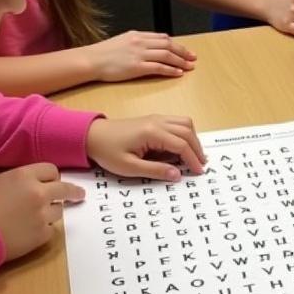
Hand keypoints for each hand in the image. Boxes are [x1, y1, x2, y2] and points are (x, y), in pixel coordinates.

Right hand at [0, 163, 84, 260]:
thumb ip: (20, 183)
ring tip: (34, 218)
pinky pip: (50, 230)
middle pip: (64, 189)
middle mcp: (38, 193)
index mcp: (24, 176)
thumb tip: (31, 187)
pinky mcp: (42, 234)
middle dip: (73, 192)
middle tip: (79, 194)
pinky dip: (42, 230)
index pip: (51, 170)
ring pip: (58, 210)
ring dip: (50, 212)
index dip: (51, 178)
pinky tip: (28, 232)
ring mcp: (42, 214)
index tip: (55, 182)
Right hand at [86, 31, 195, 82]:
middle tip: (193, 58)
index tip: (184, 50)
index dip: (176, 44)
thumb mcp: (122, 41)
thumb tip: (150, 46)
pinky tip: (178, 73)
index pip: (162, 37)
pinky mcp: (137, 67)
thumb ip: (137, 42)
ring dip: (180, 61)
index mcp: (137, 35)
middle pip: (168, 45)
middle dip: (183, 52)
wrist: (91, 60)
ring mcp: (139, 54)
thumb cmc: (103, 54)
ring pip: (166, 55)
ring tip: (189, 67)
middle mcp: (140, 42)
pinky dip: (170, 70)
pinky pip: (159, 67)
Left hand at [86, 115, 205, 180]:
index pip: (181, 144)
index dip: (193, 159)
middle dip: (197, 149)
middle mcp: (157, 121)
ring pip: (184, 123)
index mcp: (152, 133)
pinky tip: (181, 147)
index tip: (199, 172)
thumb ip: (155, 170)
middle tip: (201, 165)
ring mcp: (156, 118)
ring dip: (193, 138)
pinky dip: (185, 133)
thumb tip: (177, 175)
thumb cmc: (107, 152)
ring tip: (194, 156)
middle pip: (187, 131)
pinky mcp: (153, 119)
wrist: (91, 135)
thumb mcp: (129, 167)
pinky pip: (176, 122)